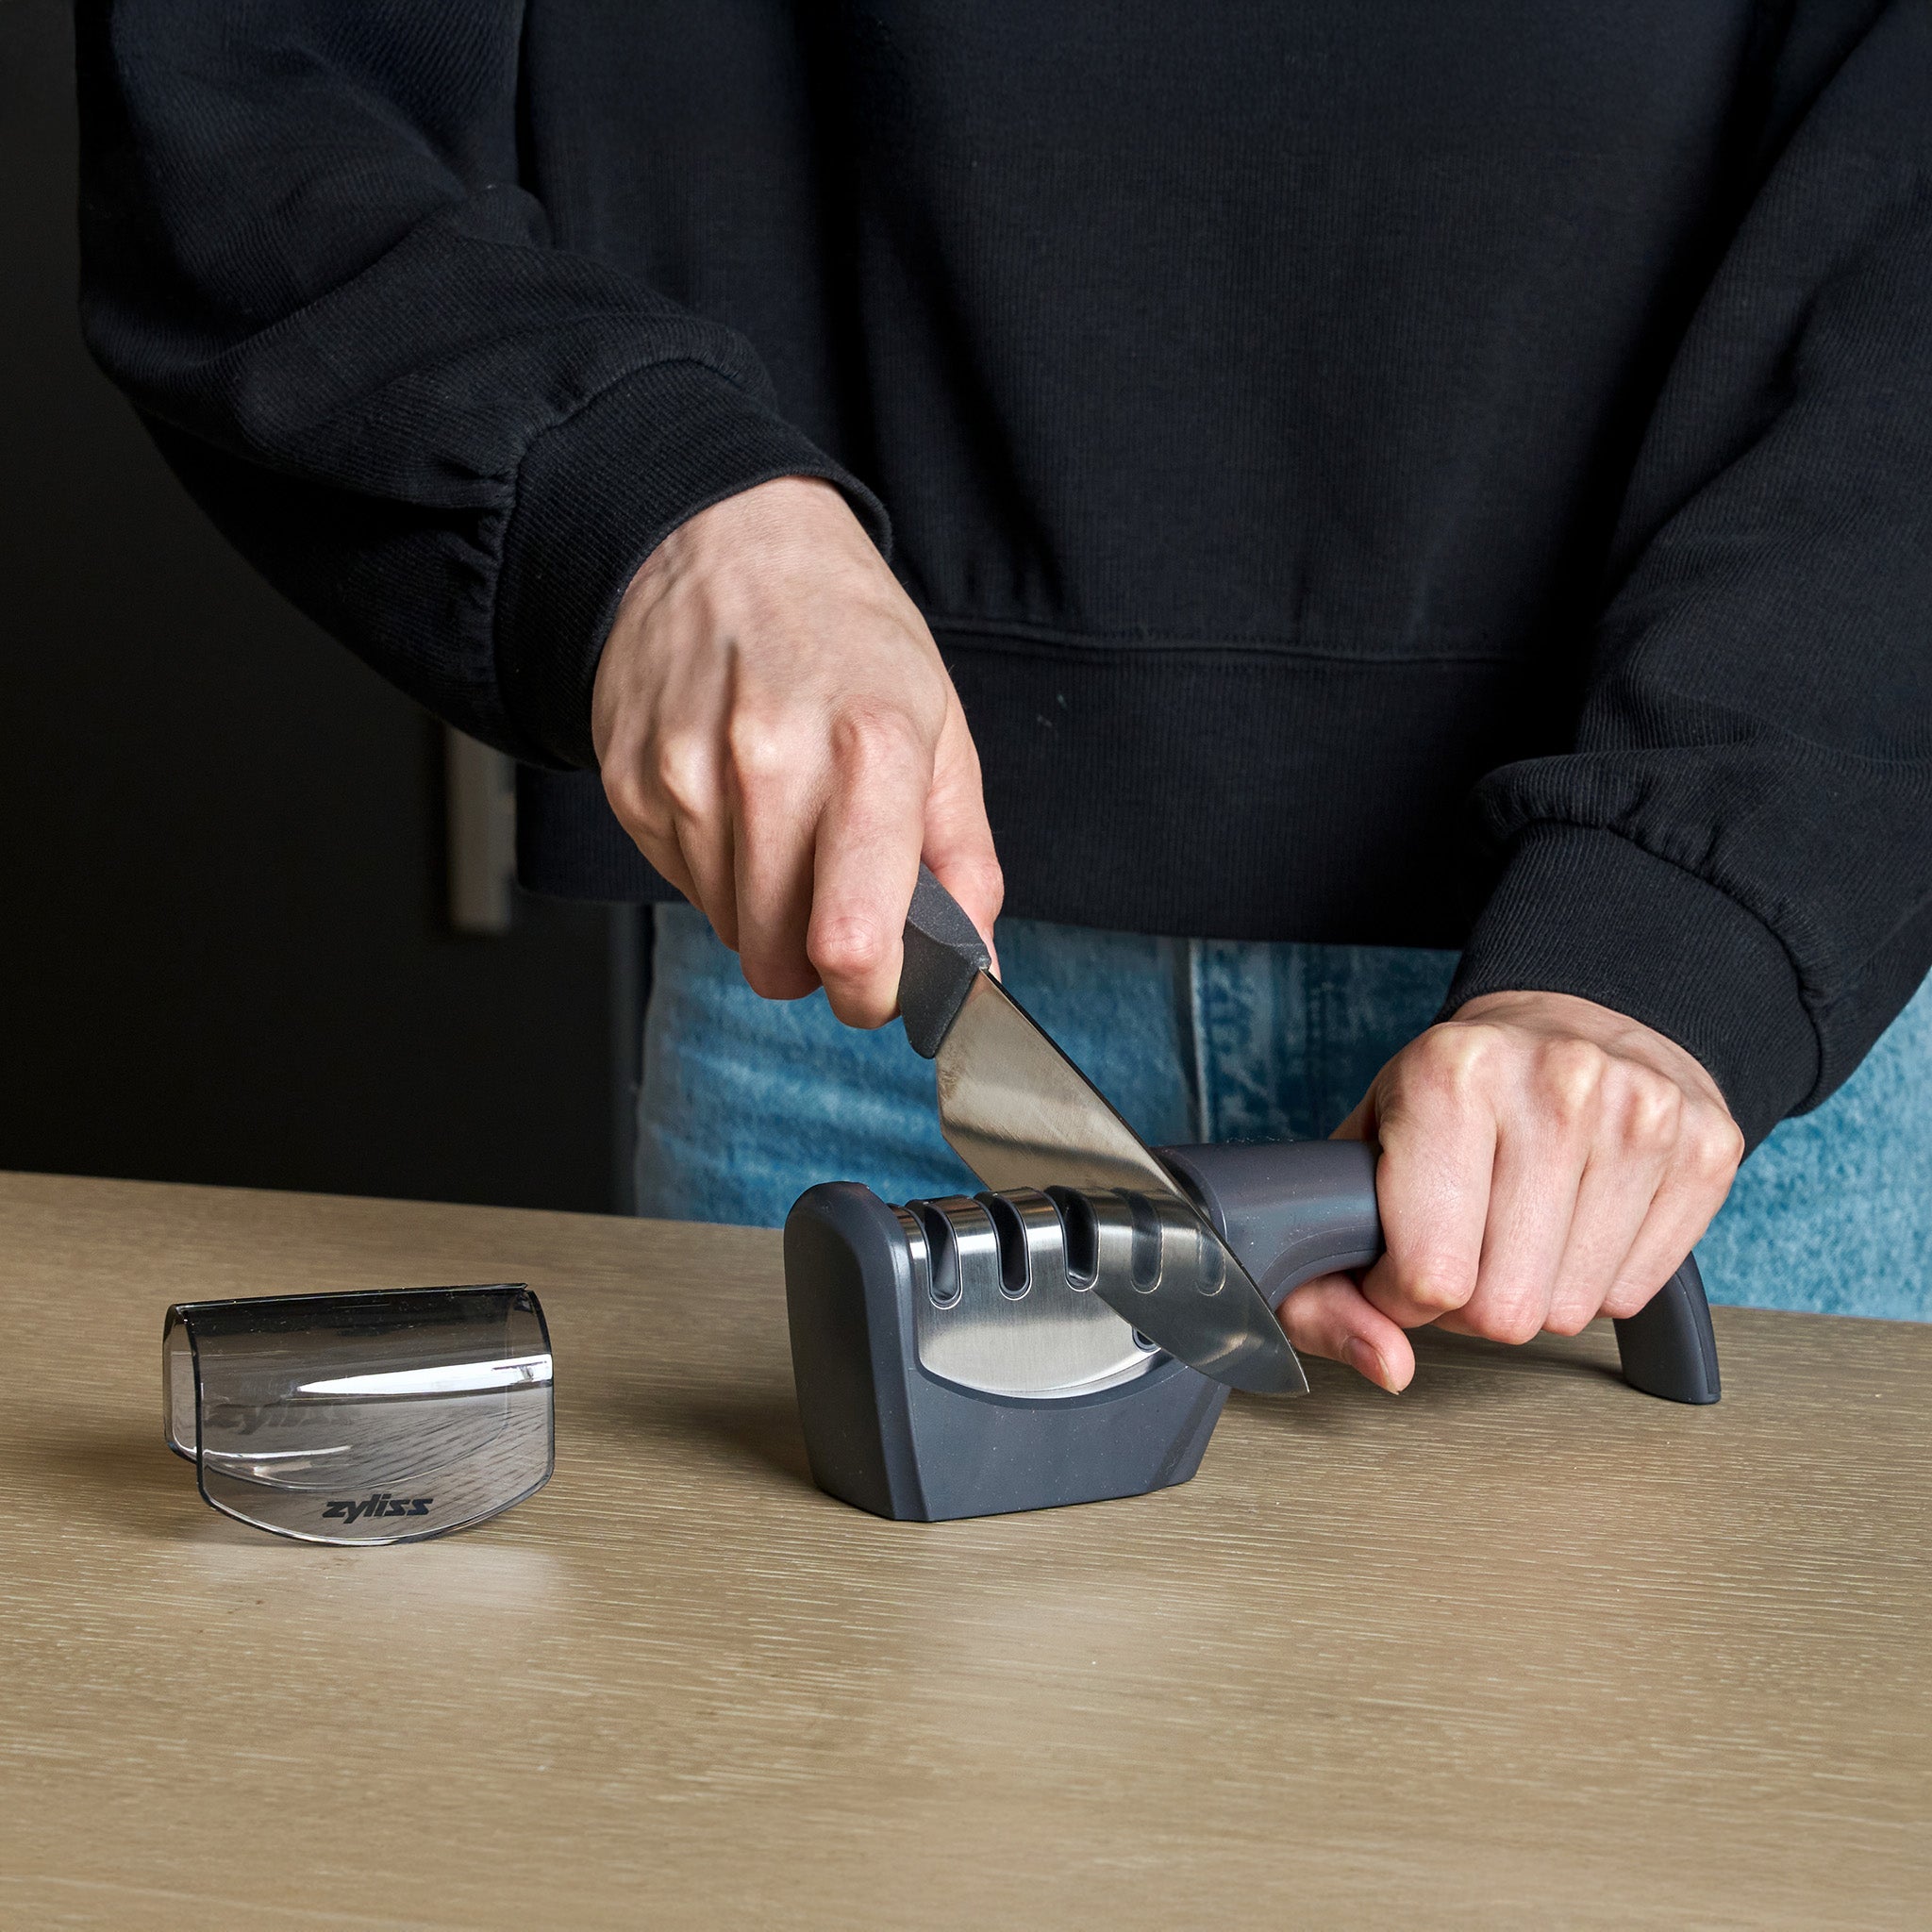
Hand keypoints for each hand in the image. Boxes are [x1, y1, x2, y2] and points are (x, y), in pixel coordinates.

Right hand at [591, 476, 1002, 1024]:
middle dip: (821, 957)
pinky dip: (720, 869)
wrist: (719, 538)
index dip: (875, 994)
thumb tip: (977, 970)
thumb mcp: (938, 725)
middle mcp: (768, 761)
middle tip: (843, 892)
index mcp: (868, 746)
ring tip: (788, 820)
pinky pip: (686, 889)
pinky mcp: (630, 785)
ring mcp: (685, 775)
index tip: (887, 985)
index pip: (853, 941)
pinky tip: (737, 797)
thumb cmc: (842, 631)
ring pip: (734, 934)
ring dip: (768, 909)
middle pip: (783, 962)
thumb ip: (965, 861)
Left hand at [1277, 991, 1744, 1391]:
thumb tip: (1384, 1366)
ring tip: (1518, 1225)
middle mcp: (1555, 1084)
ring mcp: (1642, 1113)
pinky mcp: (1706, 1147)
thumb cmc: (1454, 1093)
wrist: (1572, 1020)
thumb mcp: (1363, 1150)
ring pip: (1571, 1310)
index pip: (1430, 1274)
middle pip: (1505, 1307)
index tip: (1401, 1262)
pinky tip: (1576, 1218)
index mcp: (1450, 1074)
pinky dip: (1595, 1278)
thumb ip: (1326, 1276)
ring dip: (1534, 1290)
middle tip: (1464, 1242)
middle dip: (1469, 1300)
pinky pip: (1633, 1293)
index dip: (1402, 1295)